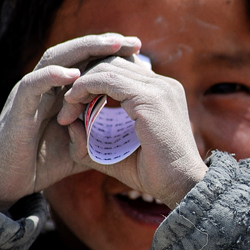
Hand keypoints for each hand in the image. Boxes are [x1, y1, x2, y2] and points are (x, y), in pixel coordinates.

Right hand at [0, 34, 140, 210]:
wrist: (6, 184)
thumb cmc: (43, 163)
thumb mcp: (83, 146)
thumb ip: (102, 133)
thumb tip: (132, 131)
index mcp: (60, 91)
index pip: (86, 61)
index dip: (111, 53)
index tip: (139, 50)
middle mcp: (45, 86)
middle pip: (74, 53)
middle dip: (104, 43)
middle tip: (134, 42)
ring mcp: (30, 94)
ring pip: (55, 59)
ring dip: (84, 49)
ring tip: (112, 44)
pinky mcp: (17, 109)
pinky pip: (32, 85)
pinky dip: (52, 76)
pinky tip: (74, 74)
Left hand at [59, 55, 207, 207]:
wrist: (184, 187)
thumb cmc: (154, 174)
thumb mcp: (118, 151)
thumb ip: (94, 138)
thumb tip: (67, 125)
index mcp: (161, 92)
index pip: (122, 69)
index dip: (94, 81)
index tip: (74, 105)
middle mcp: (162, 84)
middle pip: (112, 62)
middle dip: (83, 79)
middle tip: (66, 107)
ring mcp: (158, 88)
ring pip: (107, 67)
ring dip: (80, 84)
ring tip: (66, 110)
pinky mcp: (149, 98)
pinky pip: (107, 80)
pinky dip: (84, 87)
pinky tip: (71, 105)